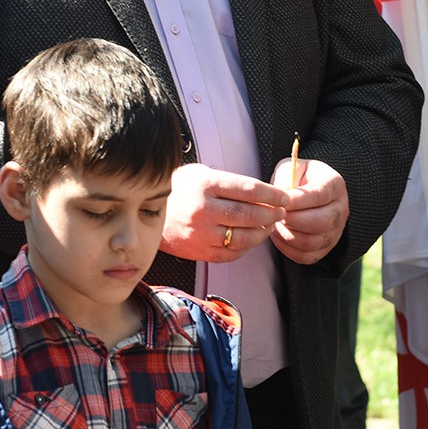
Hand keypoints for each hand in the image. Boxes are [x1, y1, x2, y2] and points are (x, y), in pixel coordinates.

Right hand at [161, 163, 286, 262]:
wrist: (142, 212)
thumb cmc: (178, 189)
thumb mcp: (199, 174)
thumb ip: (227, 182)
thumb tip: (261, 191)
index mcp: (206, 185)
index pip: (248, 189)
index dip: (272, 194)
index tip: (284, 197)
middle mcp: (204, 209)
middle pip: (249, 214)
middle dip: (271, 213)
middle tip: (282, 212)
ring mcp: (200, 233)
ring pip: (243, 237)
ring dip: (262, 232)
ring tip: (269, 226)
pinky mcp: (198, 251)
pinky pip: (230, 253)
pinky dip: (245, 248)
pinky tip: (250, 239)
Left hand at [267, 156, 347, 264]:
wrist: (305, 192)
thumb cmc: (296, 178)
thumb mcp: (290, 168)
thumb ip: (285, 180)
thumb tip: (280, 201)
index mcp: (335, 184)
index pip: (319, 195)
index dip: (298, 201)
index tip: (280, 203)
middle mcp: (341, 209)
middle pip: (321, 222)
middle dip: (293, 221)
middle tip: (276, 216)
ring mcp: (336, 230)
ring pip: (313, 242)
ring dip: (288, 236)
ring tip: (275, 225)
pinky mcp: (326, 247)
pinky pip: (307, 256)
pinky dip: (288, 250)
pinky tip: (278, 237)